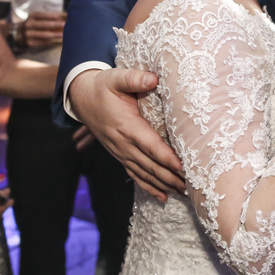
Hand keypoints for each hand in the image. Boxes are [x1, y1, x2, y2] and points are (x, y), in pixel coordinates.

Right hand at [23, 11, 66, 48]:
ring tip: (63, 35)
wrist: (21, 33)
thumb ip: (52, 15)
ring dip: (55, 35)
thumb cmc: (37, 23)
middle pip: (43, 24)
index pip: (41, 15)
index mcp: (32, 16)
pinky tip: (59, 42)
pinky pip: (42, 42)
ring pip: (43, 35)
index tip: (59, 16)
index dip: (50, 15)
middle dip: (54, 24)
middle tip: (65, 25)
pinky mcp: (30, 43)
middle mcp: (28, 24)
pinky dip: (51, 42)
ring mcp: (28, 34)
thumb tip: (66, 15)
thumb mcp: (40, 17)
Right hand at [68, 67, 182, 201]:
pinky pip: (135, 175)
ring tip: (184, 192)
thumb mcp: (116, 77)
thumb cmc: (102, 87)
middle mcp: (123, 144)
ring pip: (144, 173)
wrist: (82, 98)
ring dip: (164, 184)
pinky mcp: (119, 155)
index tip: (183, 167)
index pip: (151, 146)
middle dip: (171, 177)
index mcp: (126, 126)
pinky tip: (163, 196)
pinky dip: (149, 187)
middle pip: (150, 165)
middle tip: (192, 185)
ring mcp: (120, 152)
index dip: (167, 158)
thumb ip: (134, 78)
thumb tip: (153, 79)